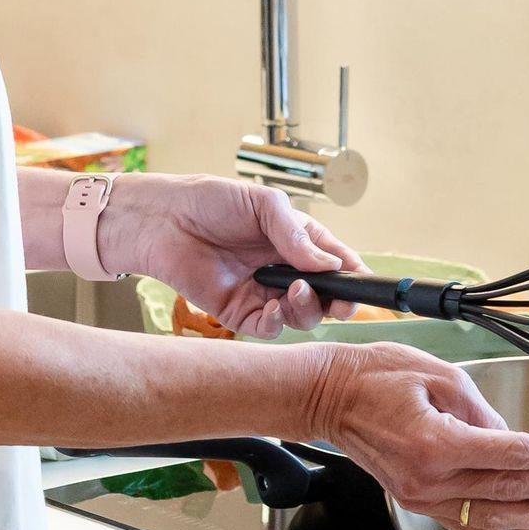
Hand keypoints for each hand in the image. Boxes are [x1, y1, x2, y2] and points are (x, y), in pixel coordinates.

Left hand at [106, 174, 368, 338]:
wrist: (163, 219)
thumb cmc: (211, 201)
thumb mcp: (263, 203)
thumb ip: (296, 234)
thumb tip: (328, 263)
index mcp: (297, 240)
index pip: (336, 261)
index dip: (354, 274)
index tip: (365, 283)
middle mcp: (284, 269)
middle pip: (326, 296)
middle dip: (339, 301)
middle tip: (340, 299)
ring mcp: (263, 292)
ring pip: (301, 316)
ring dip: (308, 309)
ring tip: (298, 292)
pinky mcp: (239, 311)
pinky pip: (268, 328)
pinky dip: (278, 323)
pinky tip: (274, 307)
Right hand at [304, 342, 528, 529]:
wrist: (328, 396)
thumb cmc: (375, 375)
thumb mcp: (437, 375)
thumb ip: (480, 409)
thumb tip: (511, 436)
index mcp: (439, 441)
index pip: (512, 454)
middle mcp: (431, 477)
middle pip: (509, 486)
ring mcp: (423, 494)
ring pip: (494, 512)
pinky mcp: (417, 500)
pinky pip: (464, 525)